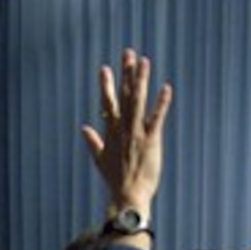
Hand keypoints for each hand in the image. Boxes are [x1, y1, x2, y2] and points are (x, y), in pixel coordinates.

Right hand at [81, 48, 172, 214]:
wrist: (127, 196)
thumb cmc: (115, 181)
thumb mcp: (100, 160)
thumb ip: (93, 142)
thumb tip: (84, 129)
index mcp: (111, 132)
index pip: (108, 103)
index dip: (106, 85)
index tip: (105, 68)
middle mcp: (122, 129)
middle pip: (124, 96)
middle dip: (125, 74)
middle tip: (128, 53)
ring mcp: (136, 133)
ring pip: (138, 101)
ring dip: (141, 81)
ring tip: (144, 61)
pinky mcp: (150, 141)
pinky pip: (156, 118)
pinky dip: (161, 103)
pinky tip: (166, 88)